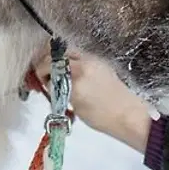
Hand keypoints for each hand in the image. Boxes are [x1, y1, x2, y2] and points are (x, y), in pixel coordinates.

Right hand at [30, 44, 153, 153]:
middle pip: (57, 52)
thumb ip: (61, 90)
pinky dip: (72, 62)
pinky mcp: (100, 62)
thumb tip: (51, 83)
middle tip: (46, 75)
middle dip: (47, 61)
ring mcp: (94, 60)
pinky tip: (73, 76)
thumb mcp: (75, 106)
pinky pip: (80, 56)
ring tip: (59, 75)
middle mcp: (84, 63)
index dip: (40, 71)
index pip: (49, 64)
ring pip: (68, 51)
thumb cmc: (101, 117)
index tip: (41, 81)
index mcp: (76, 77)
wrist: (128, 115)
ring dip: (60, 60)